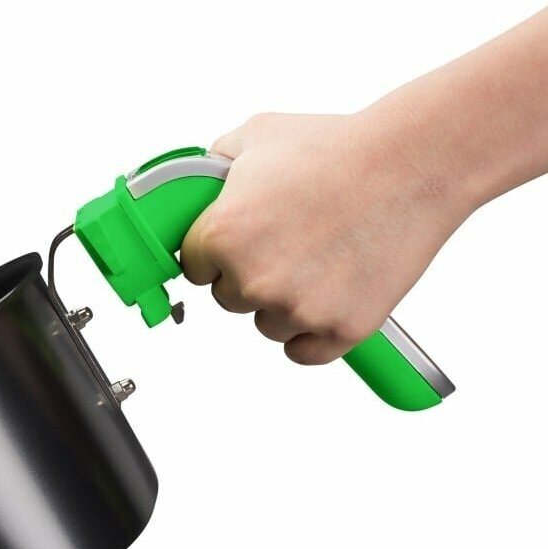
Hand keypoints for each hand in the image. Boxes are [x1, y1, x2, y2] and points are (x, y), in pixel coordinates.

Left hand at [180, 111, 471, 364]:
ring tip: (321, 259)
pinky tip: (328, 299)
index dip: (218, 252)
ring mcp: (297, 309)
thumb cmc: (340, 146)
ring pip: (268, 325)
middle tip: (291, 242)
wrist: (414, 162)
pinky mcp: (339, 330)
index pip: (196, 267)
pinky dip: (313, 334)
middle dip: (251, 276)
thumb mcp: (256, 136)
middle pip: (229, 299)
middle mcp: (253, 279)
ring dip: (284, 304)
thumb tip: (195, 188)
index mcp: (223, 236)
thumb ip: (214, 166)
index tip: (244, 240)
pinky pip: (303, 352)